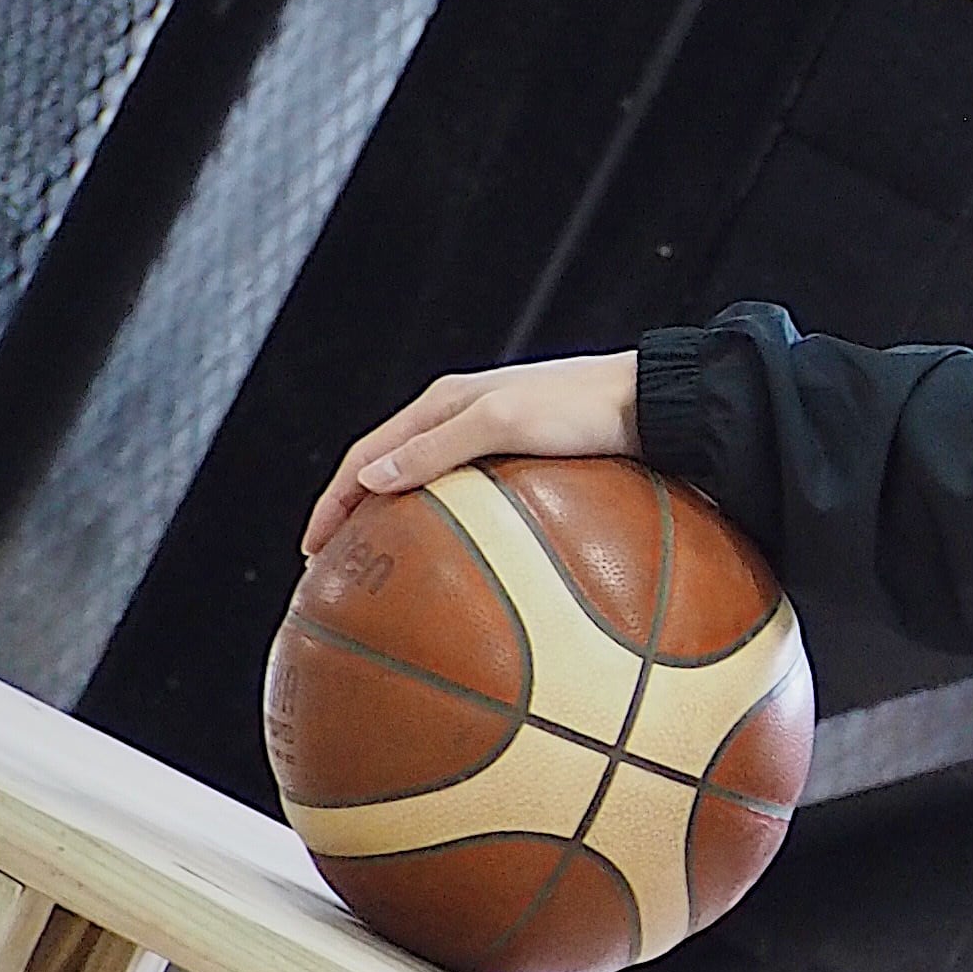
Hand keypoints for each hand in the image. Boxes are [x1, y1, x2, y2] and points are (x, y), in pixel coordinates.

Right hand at [301, 352, 641, 555]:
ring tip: (388, 569)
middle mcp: (464, 417)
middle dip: (356, 514)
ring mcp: (496, 440)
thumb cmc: (585, 410)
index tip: (312, 552)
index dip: (333, 502)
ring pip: (430, 487)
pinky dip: (452, 531)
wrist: (660, 404)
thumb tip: (368, 479)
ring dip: (400, 522)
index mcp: (445, 402)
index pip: (366, 456)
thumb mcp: (503, 423)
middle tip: (337, 566)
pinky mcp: (531, 462)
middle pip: (390, 471)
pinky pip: (475, 502)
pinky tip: (464, 567)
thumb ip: (436, 449)